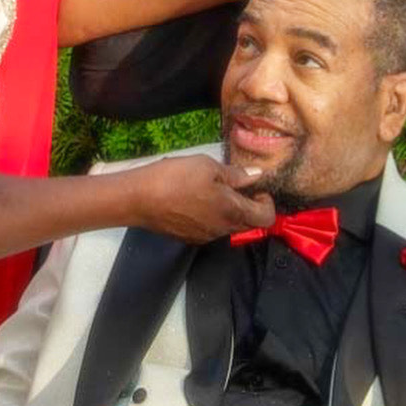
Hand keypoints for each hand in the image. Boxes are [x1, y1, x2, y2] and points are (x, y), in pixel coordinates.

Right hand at [127, 155, 275, 242]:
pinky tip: (194, 200)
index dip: (267, 202)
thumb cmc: (175, 177)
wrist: (138, 198)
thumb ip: (236, 175)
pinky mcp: (188, 238)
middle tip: (236, 186)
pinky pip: (210, 229)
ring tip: (212, 190)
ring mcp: (204, 237)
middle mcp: (222, 230)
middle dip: (249, 207)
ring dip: (229, 211)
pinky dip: (211, 217)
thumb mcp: (208, 166)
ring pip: (228, 227)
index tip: (255, 187)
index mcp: (232, 212)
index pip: (266, 218)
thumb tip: (257, 177)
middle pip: (249, 225)